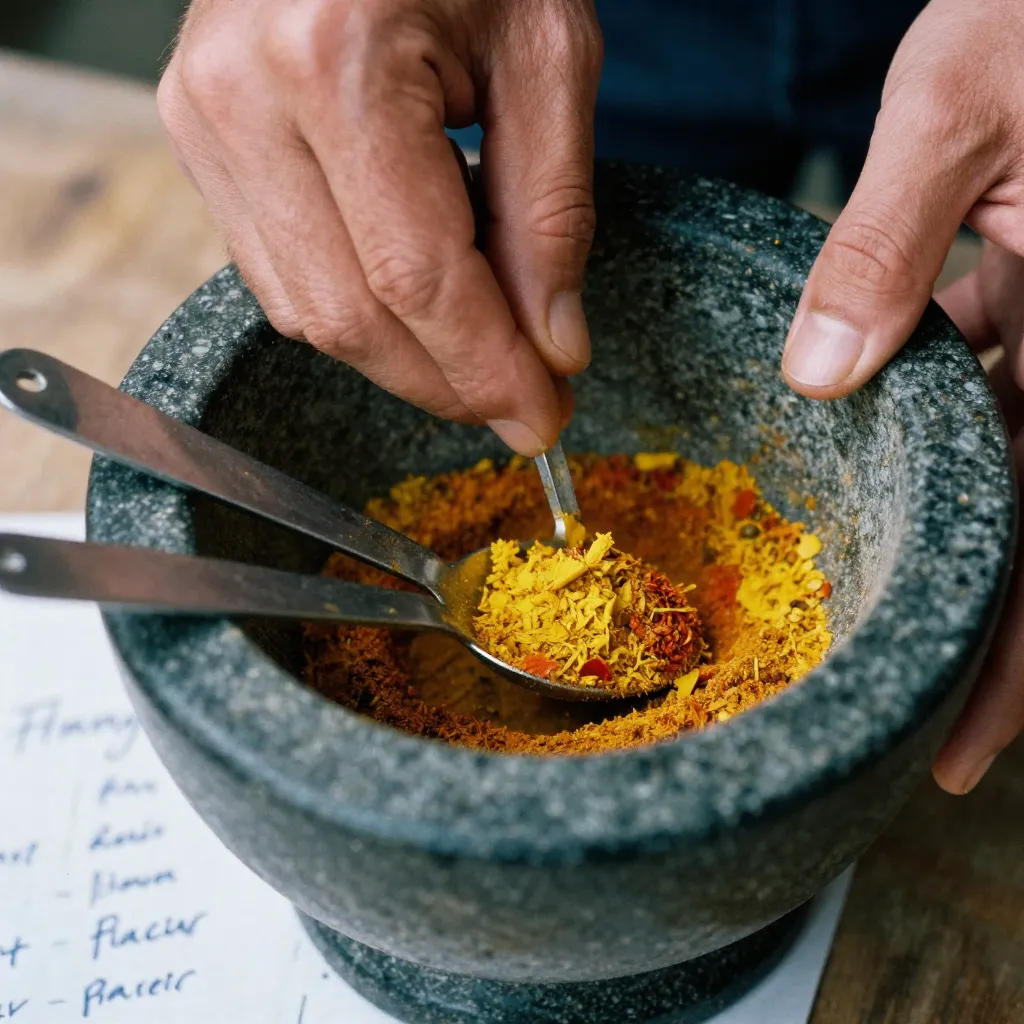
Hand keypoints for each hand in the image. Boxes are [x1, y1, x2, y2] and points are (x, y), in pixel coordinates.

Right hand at [158, 0, 601, 454]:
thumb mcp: (550, 55)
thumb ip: (552, 214)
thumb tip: (553, 349)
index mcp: (335, 57)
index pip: (416, 277)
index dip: (484, 367)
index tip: (539, 418)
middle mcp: (243, 98)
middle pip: (351, 315)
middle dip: (446, 381)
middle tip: (521, 403)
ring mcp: (203, 120)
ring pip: (308, 313)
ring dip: (404, 358)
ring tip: (482, 348)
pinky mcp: (198, 139)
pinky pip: (281, 278)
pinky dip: (359, 313)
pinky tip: (419, 302)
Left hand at [778, 0, 1023, 792]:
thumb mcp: (966, 101)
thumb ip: (889, 240)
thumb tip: (822, 371)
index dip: (1014, 660)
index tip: (961, 746)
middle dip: (992, 647)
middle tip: (934, 743)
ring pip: (1010, 478)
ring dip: (963, 562)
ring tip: (894, 640)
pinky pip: (989, 398)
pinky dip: (939, 450)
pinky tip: (884, 483)